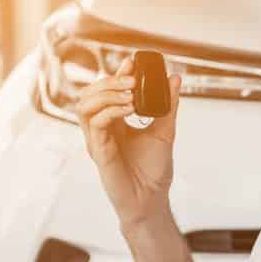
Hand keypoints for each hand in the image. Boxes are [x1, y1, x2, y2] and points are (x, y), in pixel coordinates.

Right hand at [74, 53, 181, 232]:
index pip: (108, 90)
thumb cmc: (153, 171)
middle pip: (90, 93)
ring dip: (106, 94)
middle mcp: (102, 128)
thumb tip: (175, 78)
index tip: (132, 62)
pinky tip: (128, 110)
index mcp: (115, 121)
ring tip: (130, 94)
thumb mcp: (165, 131)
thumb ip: (168, 105)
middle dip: (110, 81)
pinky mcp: (98, 152)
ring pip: (85, 106)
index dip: (117, 73)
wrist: (152, 199)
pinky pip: (95, 124)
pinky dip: (110, 112)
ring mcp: (97, 140)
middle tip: (132, 80)